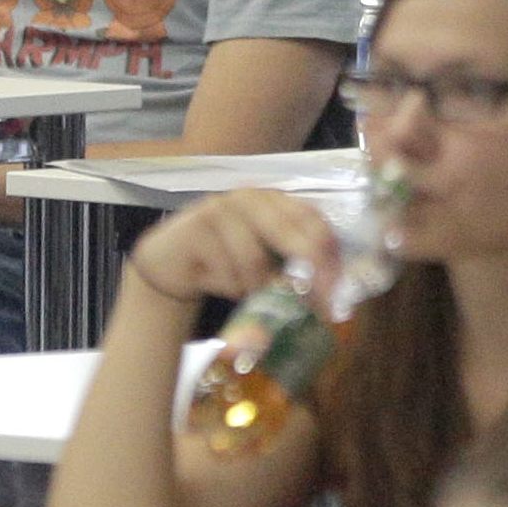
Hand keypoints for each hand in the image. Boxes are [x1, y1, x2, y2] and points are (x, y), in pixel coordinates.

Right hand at [124, 188, 344, 309]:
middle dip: (307, 279)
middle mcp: (251, 196)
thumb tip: (335, 298)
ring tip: (247, 293)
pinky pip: (227, 271)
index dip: (329, 258)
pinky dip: (230, 288)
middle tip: (316, 310)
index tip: (337, 294)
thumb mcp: (266, 260)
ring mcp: (221, 207)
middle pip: (293, 236)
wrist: (170, 263)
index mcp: (275, 199)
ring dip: (256, 289)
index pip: (313, 221)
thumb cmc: (227, 261)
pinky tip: (220, 285)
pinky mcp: (197, 227)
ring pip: (256, 262)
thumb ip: (296, 266)